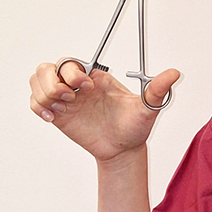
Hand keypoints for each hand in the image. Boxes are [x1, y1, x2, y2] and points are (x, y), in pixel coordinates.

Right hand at [29, 60, 179, 162]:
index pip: (72, 61)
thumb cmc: (135, 126)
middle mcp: (78, 85)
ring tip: (63, 107)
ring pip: (37, 80)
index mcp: (97, 77)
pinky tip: (54, 118)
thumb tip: (175, 73)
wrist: (123, 150)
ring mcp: (66, 99)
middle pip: (48, 67)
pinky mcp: (57, 114)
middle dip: (53, 81)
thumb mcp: (148, 107)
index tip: (86, 86)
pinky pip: (35, 103)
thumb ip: (157, 90)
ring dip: (44, 93)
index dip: (72, 71)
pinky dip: (39, 107)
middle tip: (72, 98)